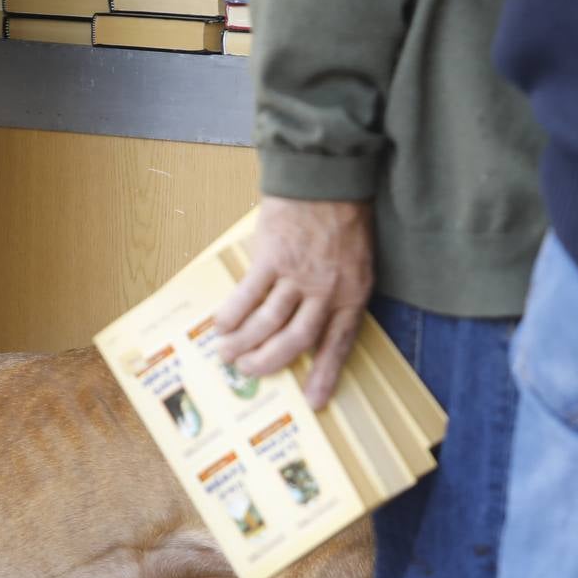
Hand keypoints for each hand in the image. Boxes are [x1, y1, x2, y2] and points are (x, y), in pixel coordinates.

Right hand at [214, 197, 374, 408]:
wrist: (325, 176)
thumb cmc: (342, 218)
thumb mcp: (357, 261)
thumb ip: (338, 293)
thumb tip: (312, 322)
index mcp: (352, 293)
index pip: (338, 343)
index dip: (325, 374)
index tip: (314, 401)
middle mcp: (326, 290)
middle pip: (295, 340)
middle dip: (269, 362)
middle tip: (249, 371)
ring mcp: (297, 274)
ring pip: (267, 322)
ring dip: (244, 343)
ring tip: (227, 353)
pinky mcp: (272, 257)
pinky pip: (247, 294)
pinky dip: (232, 314)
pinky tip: (221, 325)